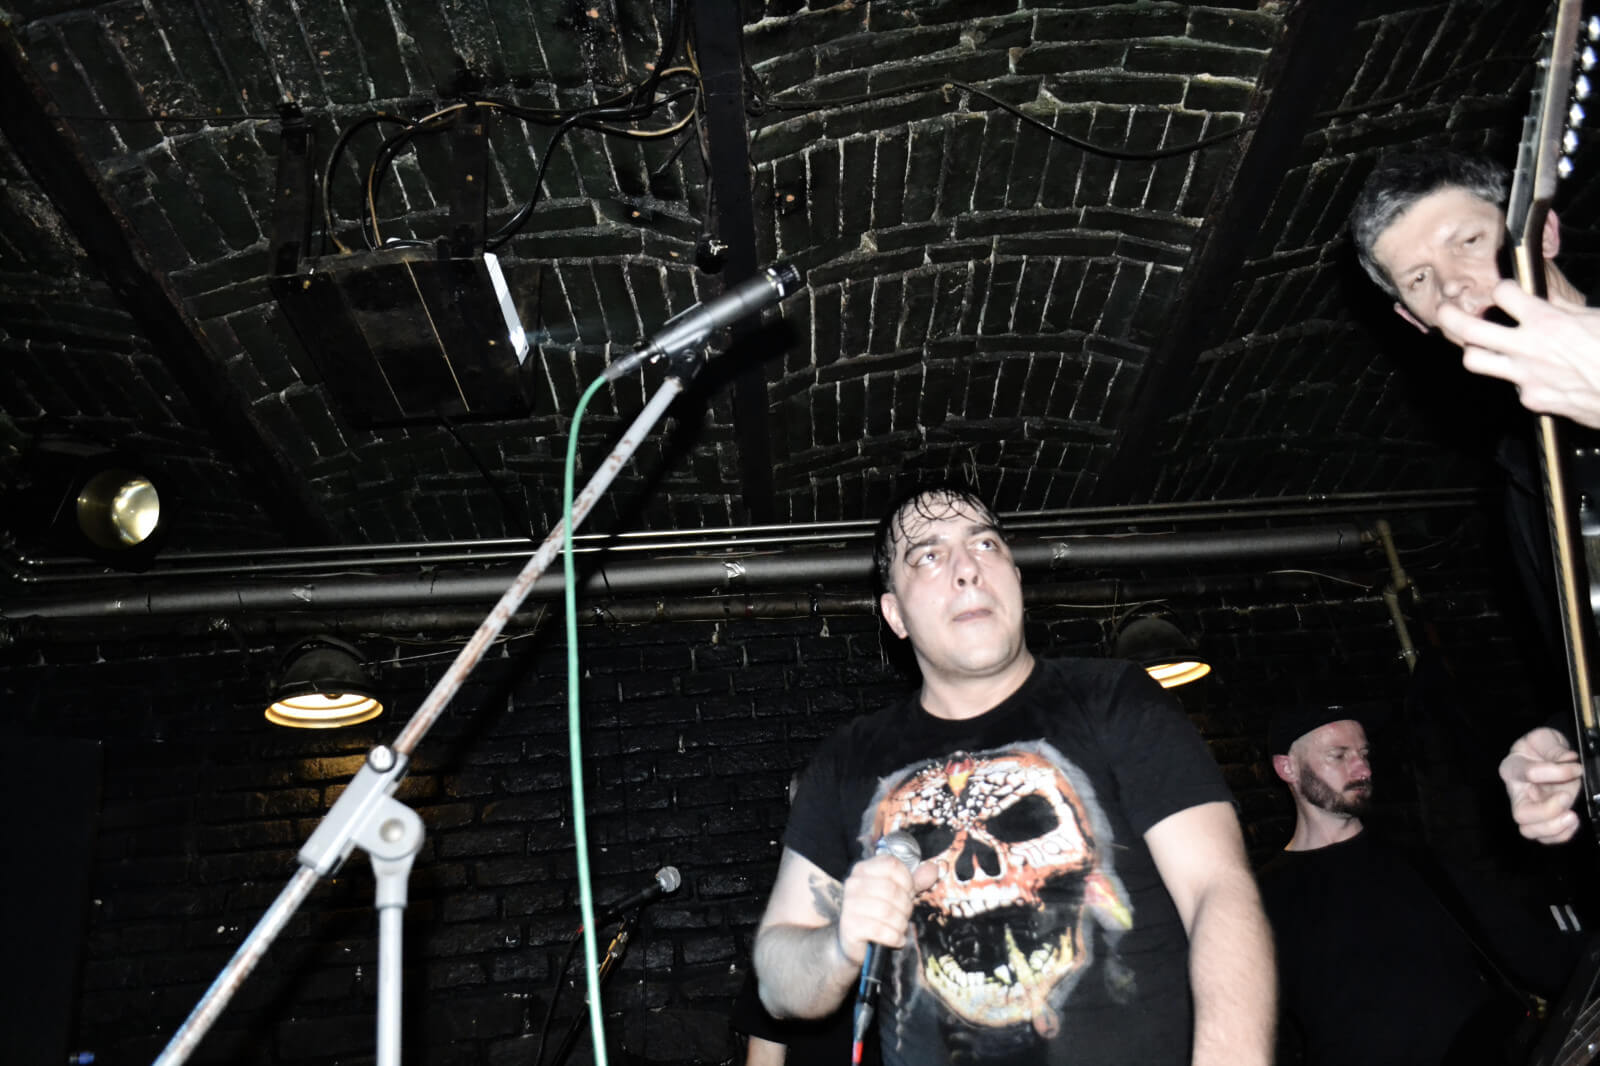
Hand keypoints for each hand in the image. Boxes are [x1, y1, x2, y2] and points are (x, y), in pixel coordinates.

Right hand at [835, 853, 939, 964]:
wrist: (853, 941)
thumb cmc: (877, 914)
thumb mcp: (898, 893)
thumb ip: (915, 881)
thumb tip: (933, 868)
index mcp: (864, 869)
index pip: (892, 865)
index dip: (908, 880)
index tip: (909, 893)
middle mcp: (853, 883)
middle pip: (892, 889)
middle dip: (906, 906)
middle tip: (904, 915)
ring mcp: (849, 905)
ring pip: (887, 911)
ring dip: (901, 923)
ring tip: (899, 927)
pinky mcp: (850, 927)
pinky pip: (881, 931)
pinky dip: (895, 937)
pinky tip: (896, 939)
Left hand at [1437, 282, 1599, 428]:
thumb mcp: (1594, 318)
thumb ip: (1564, 308)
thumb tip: (1548, 298)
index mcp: (1548, 322)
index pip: (1503, 294)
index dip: (1503, 289)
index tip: (1506, 291)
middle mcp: (1528, 349)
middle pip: (1468, 330)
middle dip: (1449, 316)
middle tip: (1445, 310)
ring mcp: (1525, 377)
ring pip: (1475, 361)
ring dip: (1473, 351)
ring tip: (1478, 345)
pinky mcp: (1532, 400)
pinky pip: (1513, 386)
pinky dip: (1518, 378)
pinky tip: (1534, 374)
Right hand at [1499, 726, 1582, 844]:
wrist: (1546, 755)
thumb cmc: (1540, 746)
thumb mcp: (1545, 738)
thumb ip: (1554, 748)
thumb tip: (1568, 761)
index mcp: (1512, 768)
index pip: (1528, 773)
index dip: (1555, 772)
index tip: (1576, 767)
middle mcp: (1517, 792)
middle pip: (1521, 814)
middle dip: (1548, 811)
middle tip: (1567, 797)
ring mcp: (1530, 808)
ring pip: (1530, 830)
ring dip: (1554, 827)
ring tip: (1572, 816)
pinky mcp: (1543, 819)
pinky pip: (1546, 837)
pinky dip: (1561, 834)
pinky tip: (1572, 821)